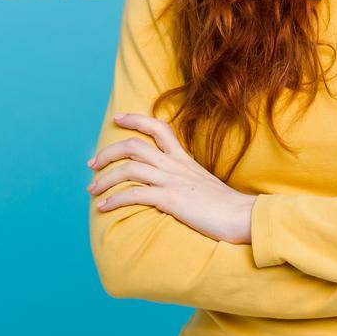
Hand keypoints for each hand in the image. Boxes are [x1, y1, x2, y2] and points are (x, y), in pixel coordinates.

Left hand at [86, 111, 255, 243]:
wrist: (244, 218)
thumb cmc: (226, 207)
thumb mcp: (203, 184)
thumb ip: (186, 178)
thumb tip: (172, 184)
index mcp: (183, 159)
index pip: (158, 128)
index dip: (135, 119)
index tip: (117, 118)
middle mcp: (175, 166)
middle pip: (133, 146)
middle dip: (107, 153)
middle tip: (92, 165)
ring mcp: (173, 181)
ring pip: (129, 169)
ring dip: (105, 179)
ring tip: (92, 191)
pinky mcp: (171, 200)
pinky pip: (135, 194)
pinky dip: (114, 199)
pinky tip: (104, 208)